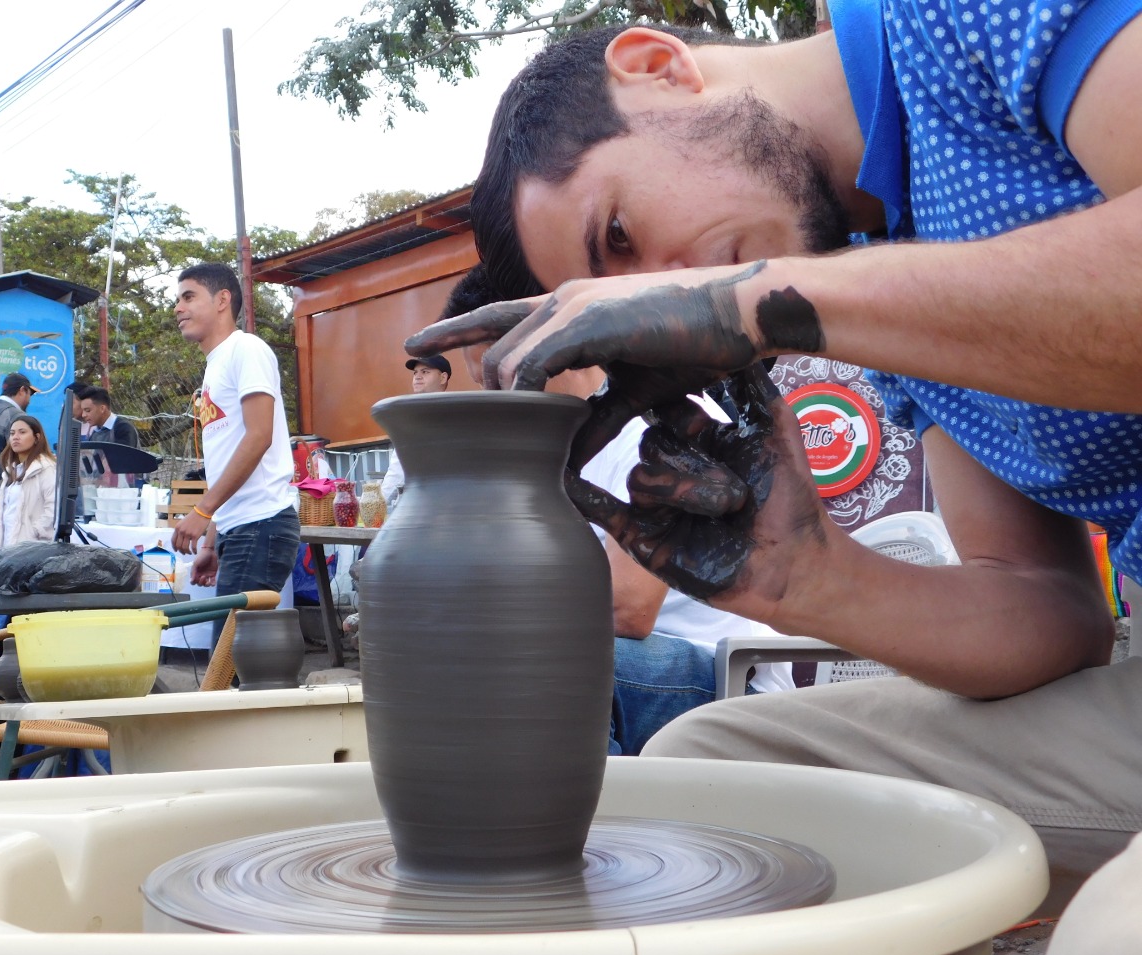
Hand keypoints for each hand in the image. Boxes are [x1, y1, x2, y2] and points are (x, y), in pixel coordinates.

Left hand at [171, 510, 208, 554]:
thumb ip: (181, 530)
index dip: (174, 547)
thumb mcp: (184, 522)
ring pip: (184, 547)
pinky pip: (193, 546)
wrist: (202, 512)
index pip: (173, 540)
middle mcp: (181, 532)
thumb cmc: (194, 516)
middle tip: (184, 553)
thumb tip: (182, 538)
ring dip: (187, 552)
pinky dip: (194, 551)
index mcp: (177, 528)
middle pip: (178, 545)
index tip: (176, 550)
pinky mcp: (195, 536)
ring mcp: (188, 534)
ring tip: (190, 553)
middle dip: (181, 551)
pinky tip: (195, 552)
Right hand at [190, 547, 217, 586]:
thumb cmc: (201, 557)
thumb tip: (192, 581)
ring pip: (206, 584)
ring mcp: (207, 575)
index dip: (194, 582)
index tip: (196, 579)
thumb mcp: (195, 564)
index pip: (193, 582)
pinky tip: (213, 583)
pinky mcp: (213, 574)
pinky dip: (213, 584)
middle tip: (204, 576)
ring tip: (208, 581)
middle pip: (200, 584)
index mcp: (195, 573)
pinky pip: (213, 581)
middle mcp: (201, 575)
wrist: (210, 552)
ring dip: (207, 585)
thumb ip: (193, 572)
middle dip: (201, 583)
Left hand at [408, 261, 820, 465]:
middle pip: (494, 346)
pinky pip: (533, 366)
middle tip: (467, 428)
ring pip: (507, 361)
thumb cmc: (696, 345)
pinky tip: (535, 425)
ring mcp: (572, 306)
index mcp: (571, 308)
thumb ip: (596, 416)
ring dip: (507, 404)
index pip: (497, 317)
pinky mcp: (587, 321)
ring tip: (519, 440)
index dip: (455, 331)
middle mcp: (563, 299)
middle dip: (475, 387)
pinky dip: (527, 399)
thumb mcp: (635, 388)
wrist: (739, 314)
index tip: (417, 344)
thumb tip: (565, 452)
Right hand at [564, 365, 828, 622]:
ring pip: (641, 476)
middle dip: (690, 457)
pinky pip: (603, 509)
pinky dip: (585, 495)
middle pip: (652, 441)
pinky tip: (569, 481)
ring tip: (728, 506)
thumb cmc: (790, 497)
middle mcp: (673, 467)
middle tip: (725, 473)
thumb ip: (749, 384)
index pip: (666, 408)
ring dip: (687, 489)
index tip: (694, 412)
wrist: (792, 560)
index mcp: (699, 441)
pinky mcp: (641, 536)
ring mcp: (656, 503)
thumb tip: (734, 331)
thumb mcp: (774, 427)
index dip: (675, 407)